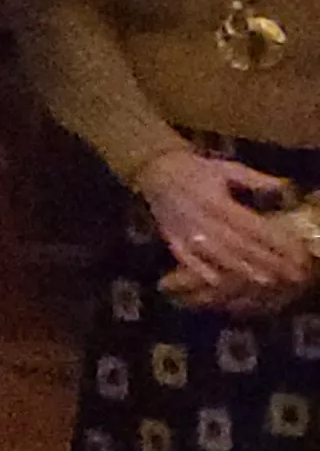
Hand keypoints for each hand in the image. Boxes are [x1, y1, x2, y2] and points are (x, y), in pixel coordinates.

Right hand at [140, 149, 314, 314]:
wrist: (155, 170)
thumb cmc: (196, 170)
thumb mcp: (227, 169)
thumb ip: (255, 179)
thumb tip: (284, 187)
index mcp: (218, 201)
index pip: (253, 226)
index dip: (275, 241)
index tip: (294, 252)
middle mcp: (203, 219)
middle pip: (239, 244)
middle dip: (265, 260)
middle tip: (287, 273)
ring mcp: (185, 231)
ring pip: (216, 254)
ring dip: (240, 268)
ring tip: (263, 279)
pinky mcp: (171, 238)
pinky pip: (186, 258)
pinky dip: (200, 270)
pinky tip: (216, 281)